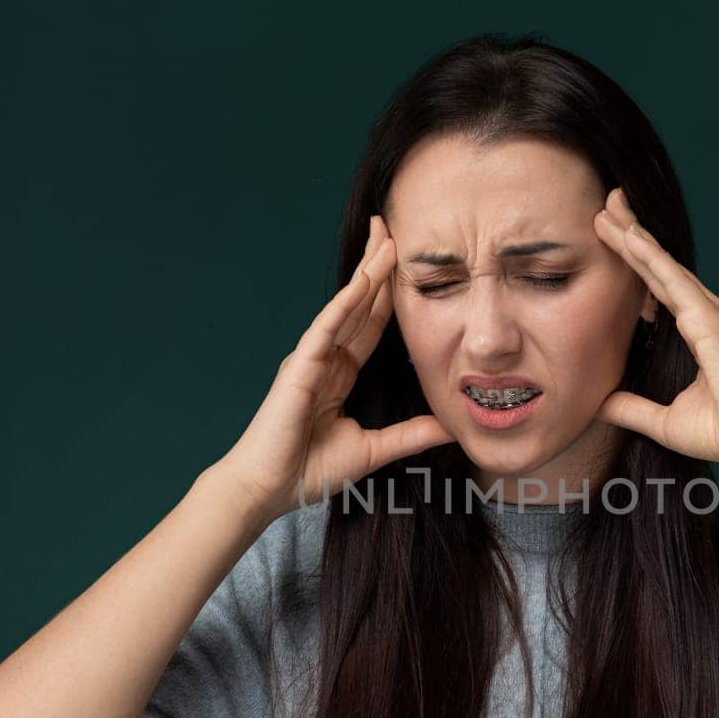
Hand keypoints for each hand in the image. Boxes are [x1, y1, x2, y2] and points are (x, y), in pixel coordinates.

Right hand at [211, 215, 453, 518]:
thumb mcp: (372, 450)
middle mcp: (326, 358)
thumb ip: (410, 435)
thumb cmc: (307, 471)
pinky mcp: (299, 367)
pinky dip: (344, 304)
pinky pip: (326, 328)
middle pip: (359, 303)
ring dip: (366, 273)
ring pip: (345, 307)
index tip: (408, 263)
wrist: (269, 490)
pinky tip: (362, 282)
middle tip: (395, 227)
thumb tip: (449, 428)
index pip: (372, 324)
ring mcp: (311, 359)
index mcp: (341, 373)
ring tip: (386, 238)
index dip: (390, 293)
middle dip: (377, 266)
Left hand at [592, 187, 718, 470]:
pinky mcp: (710, 319)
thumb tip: (600, 405)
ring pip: (663, 266)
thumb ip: (632, 409)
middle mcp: (706, 315)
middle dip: (632, 235)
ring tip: (607, 210)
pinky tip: (631, 237)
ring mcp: (710, 313)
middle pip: (660, 267)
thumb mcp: (664, 421)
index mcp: (699, 331)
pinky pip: (674, 281)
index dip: (635, 262)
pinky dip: (650, 258)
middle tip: (605, 206)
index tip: (612, 238)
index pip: (658, 289)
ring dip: (634, 237)